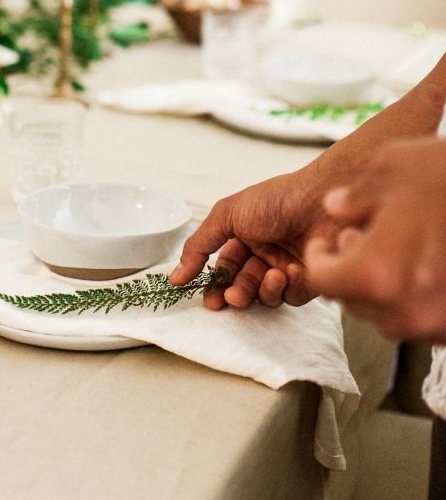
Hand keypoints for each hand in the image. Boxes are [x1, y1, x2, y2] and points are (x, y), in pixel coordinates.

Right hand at [169, 170, 329, 308]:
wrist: (323, 201)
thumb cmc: (276, 200)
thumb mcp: (227, 215)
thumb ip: (199, 245)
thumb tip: (175, 275)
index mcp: (245, 234)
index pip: (224, 267)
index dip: (214, 283)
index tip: (207, 298)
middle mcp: (265, 252)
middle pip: (242, 285)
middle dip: (234, 293)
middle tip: (230, 297)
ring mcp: (287, 267)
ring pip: (264, 296)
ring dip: (261, 290)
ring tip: (269, 276)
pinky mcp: (310, 281)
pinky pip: (290, 298)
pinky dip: (287, 288)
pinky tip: (290, 270)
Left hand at [304, 138, 445, 341]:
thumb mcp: (393, 167)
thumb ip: (356, 194)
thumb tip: (338, 207)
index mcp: (374, 272)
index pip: (323, 280)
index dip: (319, 256)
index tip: (325, 241)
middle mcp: (405, 308)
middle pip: (355, 303)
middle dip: (349, 271)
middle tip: (357, 239)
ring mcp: (439, 322)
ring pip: (392, 316)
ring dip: (384, 286)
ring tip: (397, 247)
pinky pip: (429, 318)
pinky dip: (420, 296)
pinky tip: (431, 261)